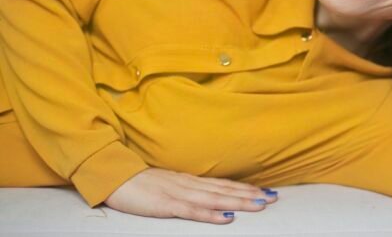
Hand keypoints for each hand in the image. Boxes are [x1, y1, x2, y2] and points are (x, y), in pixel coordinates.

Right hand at [103, 167, 277, 223]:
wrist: (115, 177)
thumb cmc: (139, 183)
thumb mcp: (168, 184)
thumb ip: (187, 189)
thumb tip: (206, 194)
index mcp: (189, 180)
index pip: (222, 184)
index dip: (244, 188)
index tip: (265, 191)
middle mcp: (189, 184)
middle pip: (225, 190)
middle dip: (250, 194)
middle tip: (273, 198)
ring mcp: (179, 194)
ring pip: (215, 199)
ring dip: (238, 202)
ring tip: (259, 205)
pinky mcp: (166, 205)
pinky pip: (193, 211)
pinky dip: (211, 215)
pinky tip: (226, 218)